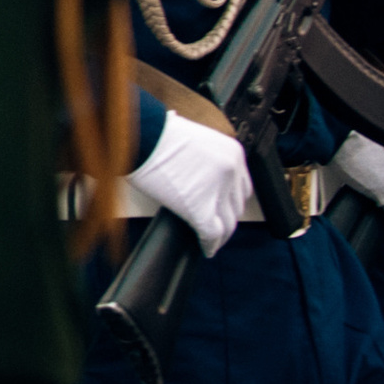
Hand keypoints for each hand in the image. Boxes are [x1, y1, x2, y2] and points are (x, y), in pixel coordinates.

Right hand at [126, 110, 249, 256]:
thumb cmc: (157, 135)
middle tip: (216, 225)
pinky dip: (210, 244)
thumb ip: (207, 160)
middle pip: (236, 205)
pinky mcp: (200, 207)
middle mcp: (232, 171)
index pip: (241, 186)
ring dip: (220, 234)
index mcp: (233, 153)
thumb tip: (202, 179)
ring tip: (211, 241)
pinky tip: (206, 249)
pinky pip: (211, 233)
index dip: (231, 201)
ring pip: (227, 222)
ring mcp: (217, 190)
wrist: (141, 135)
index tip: (222, 208)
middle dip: (226, 217)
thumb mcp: (195, 142)